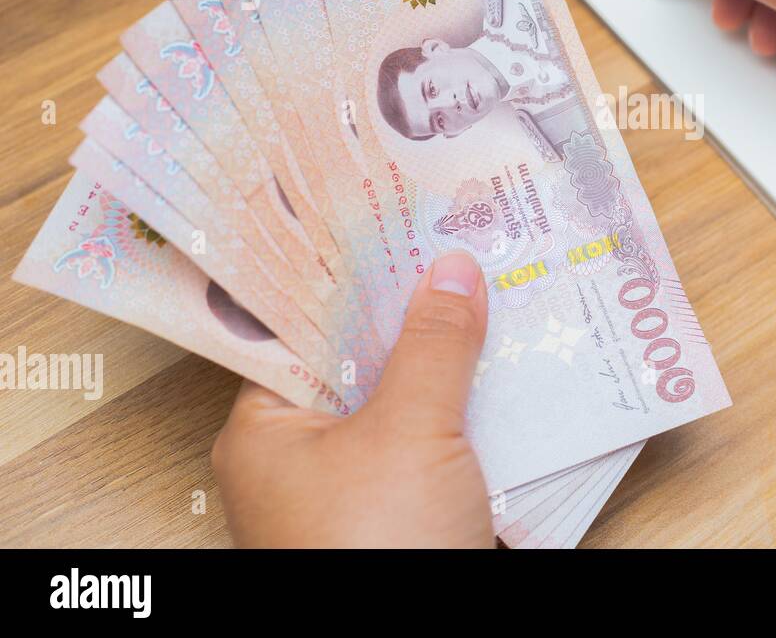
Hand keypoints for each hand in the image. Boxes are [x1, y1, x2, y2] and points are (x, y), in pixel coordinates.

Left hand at [213, 252, 493, 547]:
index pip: (303, 330)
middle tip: (459, 256)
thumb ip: (432, 347)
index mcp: (265, 433)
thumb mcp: (409, 432)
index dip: (354, 279)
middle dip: (414, 318)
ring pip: (405, 407)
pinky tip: (507, 378)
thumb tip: (451, 271)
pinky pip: (437, 450)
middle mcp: (301, 460)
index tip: (399, 228)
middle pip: (361, 364)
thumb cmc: (378, 549)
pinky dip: (468, 419)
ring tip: (492, 301)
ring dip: (448, 369)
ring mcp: (354, 490)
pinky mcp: (404, 515)